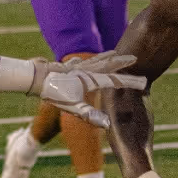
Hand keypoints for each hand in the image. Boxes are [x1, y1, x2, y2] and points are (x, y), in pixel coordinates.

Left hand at [30, 51, 146, 127]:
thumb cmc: (52, 93)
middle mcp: (83, 71)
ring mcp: (72, 68)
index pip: (114, 81)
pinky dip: (81, 62)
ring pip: (93, 61)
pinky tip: (77, 62)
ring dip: (104, 57)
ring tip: (113, 53)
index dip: (129, 82)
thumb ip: (90, 115)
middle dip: (121, 62)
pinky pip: (75, 63)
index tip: (144, 82)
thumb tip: (107, 125)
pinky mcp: (61, 69)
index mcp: (89, 80)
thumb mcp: (72, 107)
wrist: (33, 78)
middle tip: (134, 57)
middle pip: (106, 65)